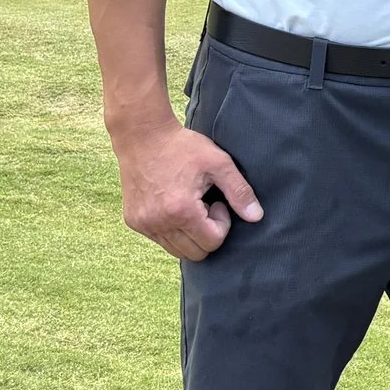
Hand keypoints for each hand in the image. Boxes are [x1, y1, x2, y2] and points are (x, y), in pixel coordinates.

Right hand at [114, 118, 261, 260]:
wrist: (142, 136)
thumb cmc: (182, 147)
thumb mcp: (218, 163)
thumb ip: (239, 191)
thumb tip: (256, 217)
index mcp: (181, 210)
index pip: (212, 242)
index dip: (222, 224)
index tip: (218, 202)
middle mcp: (158, 223)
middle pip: (196, 253)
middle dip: (208, 233)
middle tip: (206, 205)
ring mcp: (143, 224)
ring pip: (177, 251)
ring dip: (190, 234)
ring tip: (191, 205)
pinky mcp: (133, 222)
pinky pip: (161, 241)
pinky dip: (173, 231)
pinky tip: (175, 205)